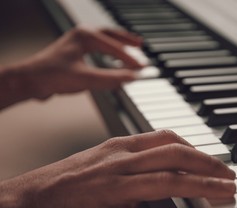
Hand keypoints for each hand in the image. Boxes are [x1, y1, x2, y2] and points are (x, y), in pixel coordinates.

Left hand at [0, 27, 142, 108]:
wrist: (31, 80)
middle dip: (127, 40)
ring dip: (118, 43)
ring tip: (131, 46)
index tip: (142, 68)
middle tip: (140, 44)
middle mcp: (81, 35)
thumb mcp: (87, 79)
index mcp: (86, 37)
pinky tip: (111, 57)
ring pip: (103, 38)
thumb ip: (111, 78)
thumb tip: (132, 77)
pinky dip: (108, 50)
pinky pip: (96, 46)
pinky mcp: (74, 51)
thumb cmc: (53, 76)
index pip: (115, 48)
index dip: (130, 59)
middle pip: (111, 34)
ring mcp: (77, 42)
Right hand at [0, 130, 235, 207]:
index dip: (196, 148)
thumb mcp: (99, 157)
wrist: (26, 201)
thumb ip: (130, 157)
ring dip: (201, 188)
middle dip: (208, 164)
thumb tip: (158, 164)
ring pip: (167, 183)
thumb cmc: (63, 181)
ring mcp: (113, 189)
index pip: (167, 139)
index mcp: (119, 147)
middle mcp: (120, 163)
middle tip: (230, 176)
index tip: (212, 159)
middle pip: (174, 157)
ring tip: (225, 194)